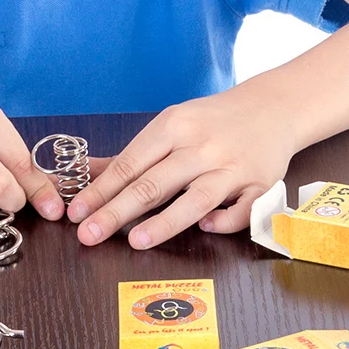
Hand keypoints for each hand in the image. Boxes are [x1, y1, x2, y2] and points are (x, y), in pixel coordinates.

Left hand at [65, 84, 296, 248]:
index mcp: (173, 127)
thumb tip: (82, 173)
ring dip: (164, 221)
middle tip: (88, 235)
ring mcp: (231, 166)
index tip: (77, 212)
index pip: (130, 163)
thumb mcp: (170, 125)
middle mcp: (200, 146)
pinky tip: (205, 228)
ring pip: (195, 198)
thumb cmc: (211, 121)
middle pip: (153, 183)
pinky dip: (224, 221)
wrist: (271, 107)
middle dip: (117, 211)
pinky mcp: (260, 184)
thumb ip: (130, 155)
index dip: (101, 190)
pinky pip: (243, 210)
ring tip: (136, 240)